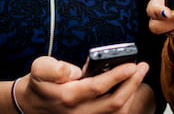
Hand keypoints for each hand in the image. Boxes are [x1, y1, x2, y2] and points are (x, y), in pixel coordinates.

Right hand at [16, 55, 149, 113]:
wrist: (30, 105)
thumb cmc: (38, 84)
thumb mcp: (39, 68)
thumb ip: (55, 68)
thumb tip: (76, 71)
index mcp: (68, 96)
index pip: (98, 87)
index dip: (118, 75)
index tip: (132, 64)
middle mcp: (79, 112)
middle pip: (114, 103)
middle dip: (132, 84)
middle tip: (143, 67)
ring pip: (117, 113)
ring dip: (131, 94)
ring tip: (139, 76)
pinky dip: (125, 104)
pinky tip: (130, 89)